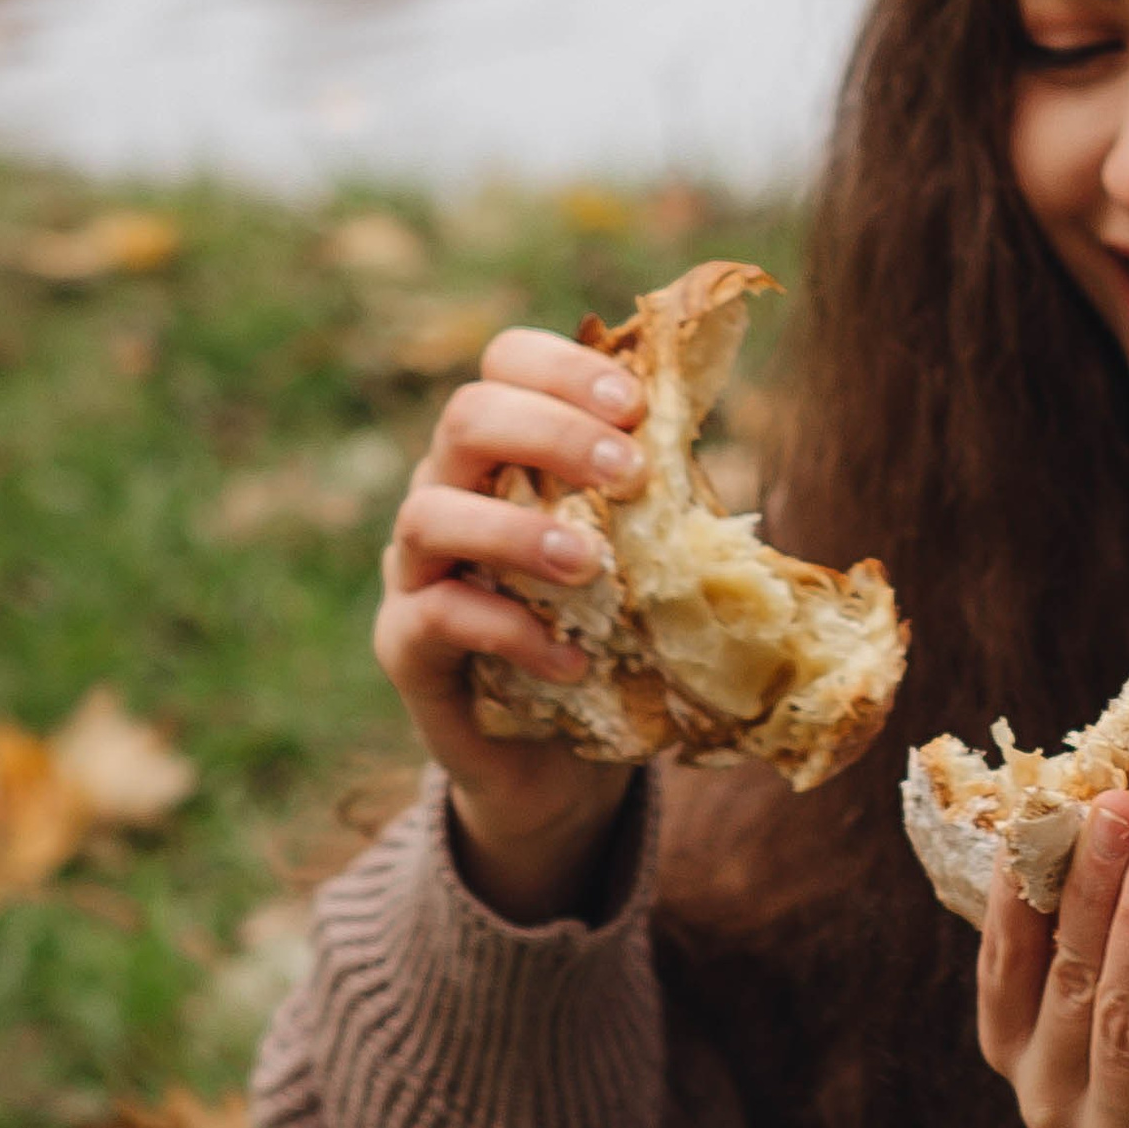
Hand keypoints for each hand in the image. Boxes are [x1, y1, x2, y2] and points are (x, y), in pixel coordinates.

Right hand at [376, 325, 648, 922]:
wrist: (553, 763)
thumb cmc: (605, 638)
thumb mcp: (641, 560)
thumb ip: (660, 501)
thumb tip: (723, 445)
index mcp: (504, 451)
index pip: (504, 364)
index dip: (563, 368)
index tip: (635, 405)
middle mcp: (447, 492)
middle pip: (465, 417)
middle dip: (552, 433)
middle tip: (629, 475)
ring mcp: (414, 569)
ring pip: (428, 513)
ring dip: (516, 530)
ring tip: (590, 563)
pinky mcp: (405, 646)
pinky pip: (434, 618)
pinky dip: (506, 630)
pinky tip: (572, 660)